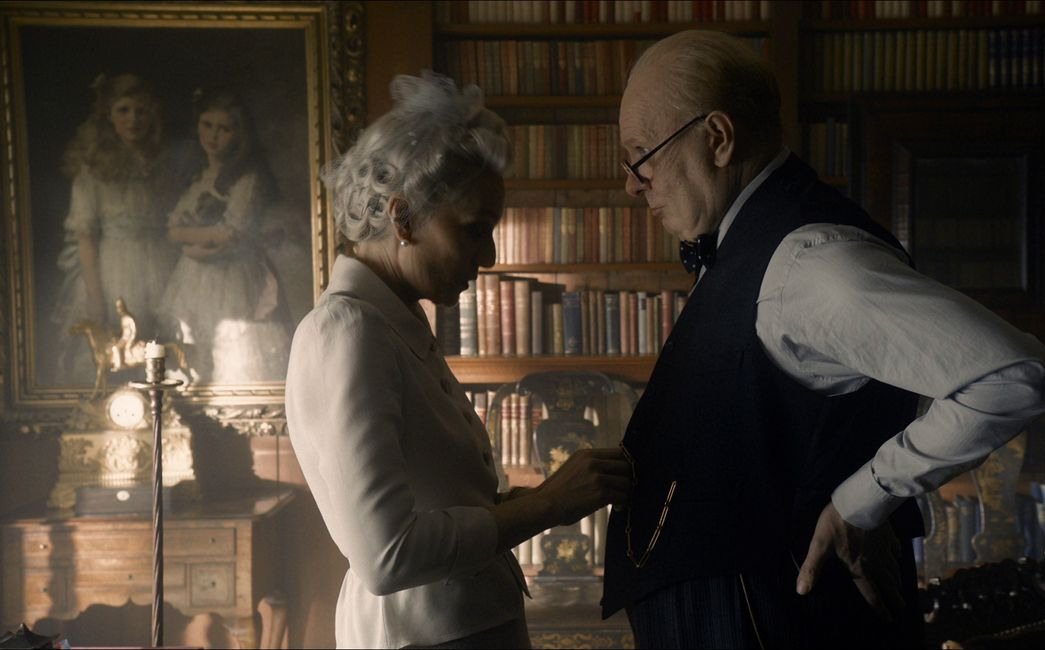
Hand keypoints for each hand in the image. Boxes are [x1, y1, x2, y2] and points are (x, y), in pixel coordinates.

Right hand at [535, 447, 630, 525]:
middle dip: (628, 479)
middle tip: (624, 490)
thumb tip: (613, 471)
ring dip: (626, 493)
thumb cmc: (558, 491)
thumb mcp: (573, 468)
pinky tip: (618, 507)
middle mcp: (593, 462)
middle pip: (626, 466)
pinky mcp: (600, 493)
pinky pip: (623, 496)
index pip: (619, 452)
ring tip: (620, 500)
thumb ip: (591, 465)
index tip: (625, 475)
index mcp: (587, 454)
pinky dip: (623, 503)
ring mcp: (597, 477)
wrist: (545, 505)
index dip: (626, 464)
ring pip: (626, 482)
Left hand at [796, 503, 904, 622]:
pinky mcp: (889, 535)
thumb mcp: (819, 545)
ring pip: (894, 570)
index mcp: (860, 568)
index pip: (872, 594)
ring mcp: (885, 549)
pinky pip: (897, 550)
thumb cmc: (837, 523)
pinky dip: (898, 558)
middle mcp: (876, 563)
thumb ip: (811, 568)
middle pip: (889, 585)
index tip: (890, 619)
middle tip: (902, 609)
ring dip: (897, 581)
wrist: (859, 501)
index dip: (880, 608)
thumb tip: (801, 590)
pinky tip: (899, 558)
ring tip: (900, 588)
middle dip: (895, 599)